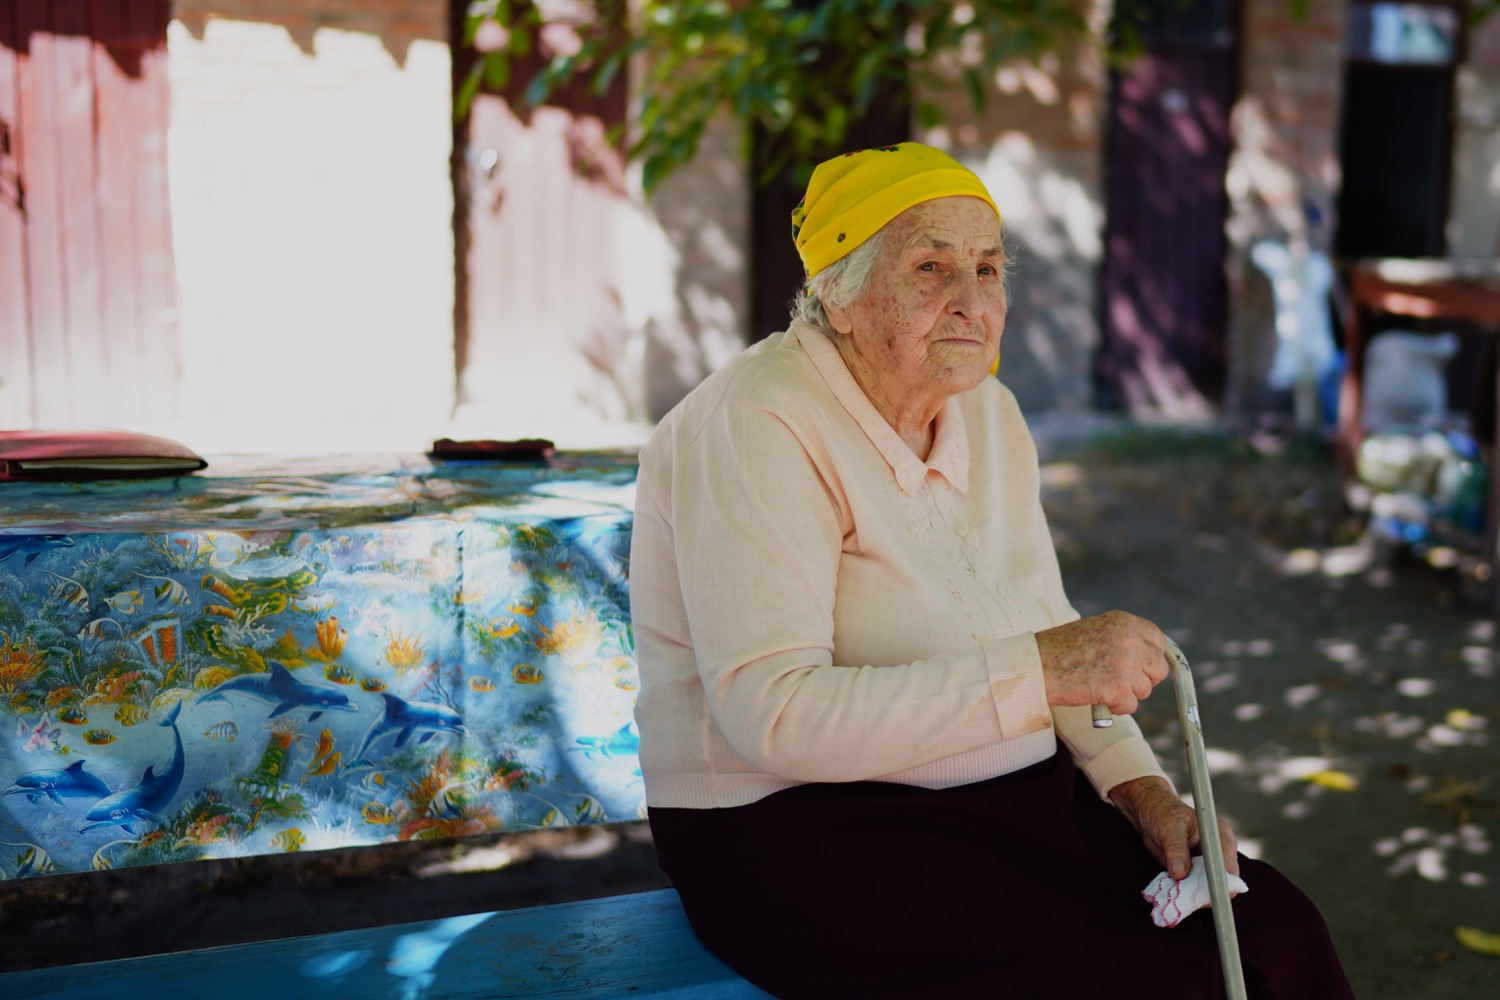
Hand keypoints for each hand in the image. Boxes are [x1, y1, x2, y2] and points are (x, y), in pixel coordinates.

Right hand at [1035, 610, 1167, 715]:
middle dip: (1144, 679)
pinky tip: (1098, 697)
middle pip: (1158, 668)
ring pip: (1145, 689)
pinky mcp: (1118, 687)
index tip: (1144, 667)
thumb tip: (1144, 656)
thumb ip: (1121, 638)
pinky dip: (1116, 707)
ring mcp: (1126, 664)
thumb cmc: (1058, 650)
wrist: (1037, 666)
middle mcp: (1129, 640)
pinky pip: (1130, 705)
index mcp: (1123, 622)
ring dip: (1126, 694)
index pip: (1158, 640)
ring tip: (1102, 687)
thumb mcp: (1094, 630)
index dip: (1152, 656)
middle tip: (1122, 683)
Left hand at [1108, 775, 1240, 883]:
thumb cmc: (1162, 812)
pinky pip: (1196, 888)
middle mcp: (1220, 851)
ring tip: (1177, 894)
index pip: (1227, 865)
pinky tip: (1175, 891)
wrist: (1149, 812)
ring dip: (1194, 895)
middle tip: (1185, 897)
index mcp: (1220, 835)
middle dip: (1205, 892)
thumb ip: (1176, 849)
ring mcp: (1209, 863)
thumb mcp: (1169, 828)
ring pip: (1210, 888)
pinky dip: (1187, 893)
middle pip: (1223, 882)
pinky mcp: (1197, 871)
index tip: (1201, 894)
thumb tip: (1180, 873)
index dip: (1217, 882)